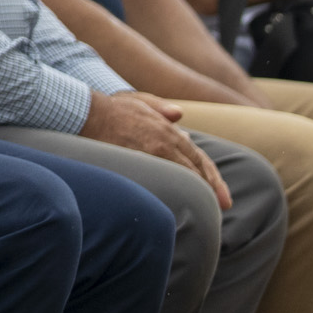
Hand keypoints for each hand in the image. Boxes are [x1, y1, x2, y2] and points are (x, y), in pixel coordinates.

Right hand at [83, 89, 231, 210]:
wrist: (87, 114)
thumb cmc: (112, 109)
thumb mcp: (140, 101)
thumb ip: (160, 107)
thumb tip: (179, 115)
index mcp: (168, 130)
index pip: (198, 156)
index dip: (212, 175)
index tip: (223, 192)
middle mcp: (165, 142)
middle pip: (196, 169)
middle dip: (213, 188)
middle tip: (225, 205)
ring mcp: (153, 153)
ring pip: (184, 177)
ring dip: (198, 193)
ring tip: (208, 210)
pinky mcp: (140, 163)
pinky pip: (164, 181)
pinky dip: (176, 192)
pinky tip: (181, 204)